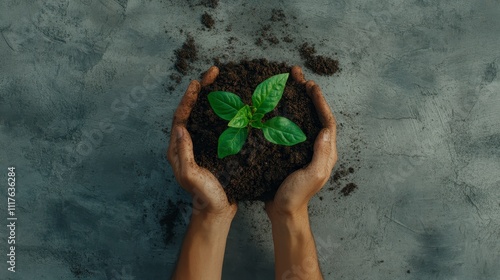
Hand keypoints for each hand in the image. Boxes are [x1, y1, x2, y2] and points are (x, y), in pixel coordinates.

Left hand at [167, 66, 235, 217]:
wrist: (217, 210)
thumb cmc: (204, 196)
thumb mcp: (191, 176)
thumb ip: (184, 154)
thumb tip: (181, 128)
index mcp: (178, 148)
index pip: (181, 116)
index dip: (188, 98)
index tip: (197, 82)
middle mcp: (188, 142)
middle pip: (193, 109)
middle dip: (202, 89)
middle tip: (214, 71)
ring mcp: (202, 143)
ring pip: (206, 114)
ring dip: (213, 96)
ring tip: (224, 80)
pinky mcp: (215, 147)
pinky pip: (217, 123)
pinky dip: (225, 110)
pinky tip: (235, 102)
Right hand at [266, 66, 336, 218]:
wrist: (283, 211)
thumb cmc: (297, 195)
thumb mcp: (313, 175)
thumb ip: (321, 154)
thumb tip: (326, 129)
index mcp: (326, 151)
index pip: (327, 120)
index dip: (320, 102)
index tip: (310, 86)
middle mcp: (317, 147)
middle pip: (315, 114)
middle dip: (308, 94)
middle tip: (297, 75)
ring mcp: (303, 148)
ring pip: (302, 117)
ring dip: (297, 100)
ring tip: (287, 83)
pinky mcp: (290, 151)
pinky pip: (290, 126)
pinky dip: (285, 113)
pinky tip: (275, 106)